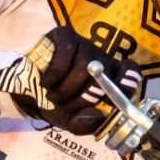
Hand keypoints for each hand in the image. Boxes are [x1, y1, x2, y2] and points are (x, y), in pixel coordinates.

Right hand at [3, 25, 145, 135]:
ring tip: (53, 97)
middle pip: (104, 75)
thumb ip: (84, 124)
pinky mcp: (65, 35)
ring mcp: (84, 44)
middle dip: (83, 98)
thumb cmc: (56, 102)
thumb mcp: (70, 121)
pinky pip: (65, 53)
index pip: (130, 73)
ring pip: (83, 66)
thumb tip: (97, 116)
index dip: (127, 83)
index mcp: (110, 77)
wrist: (28, 88)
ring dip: (65, 89)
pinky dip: (54, 74)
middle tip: (66, 108)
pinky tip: (46, 83)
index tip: (116, 97)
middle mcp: (101, 58)